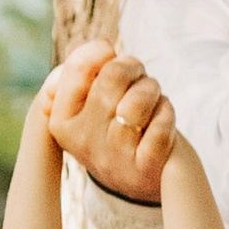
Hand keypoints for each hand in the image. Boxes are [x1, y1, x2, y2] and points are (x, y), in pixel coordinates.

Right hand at [43, 45, 176, 200]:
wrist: (142, 179)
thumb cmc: (116, 125)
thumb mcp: (89, 103)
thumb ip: (82, 72)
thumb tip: (100, 50)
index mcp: (61, 122)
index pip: (75, 68)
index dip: (100, 50)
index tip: (110, 54)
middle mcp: (83, 142)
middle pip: (112, 79)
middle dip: (132, 67)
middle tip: (139, 74)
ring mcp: (114, 158)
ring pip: (137, 103)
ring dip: (151, 89)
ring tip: (152, 95)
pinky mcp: (144, 169)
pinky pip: (160, 125)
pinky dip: (166, 112)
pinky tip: (163, 116)